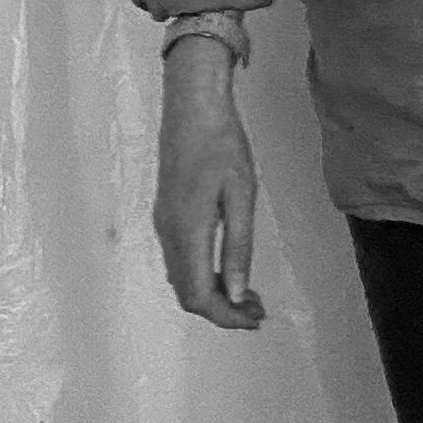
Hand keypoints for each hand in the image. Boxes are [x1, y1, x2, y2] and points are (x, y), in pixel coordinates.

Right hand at [153, 40, 265, 330]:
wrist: (191, 105)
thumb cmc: (223, 144)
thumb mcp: (241, 194)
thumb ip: (238, 247)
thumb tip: (238, 294)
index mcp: (188, 232)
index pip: (199, 296)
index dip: (226, 316)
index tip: (256, 318)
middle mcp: (169, 234)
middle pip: (188, 294)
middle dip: (222, 310)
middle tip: (258, 310)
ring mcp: (164, 224)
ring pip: (183, 278)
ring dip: (214, 294)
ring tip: (249, 294)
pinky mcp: (167, 213)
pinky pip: (181, 260)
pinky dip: (204, 275)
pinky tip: (228, 268)